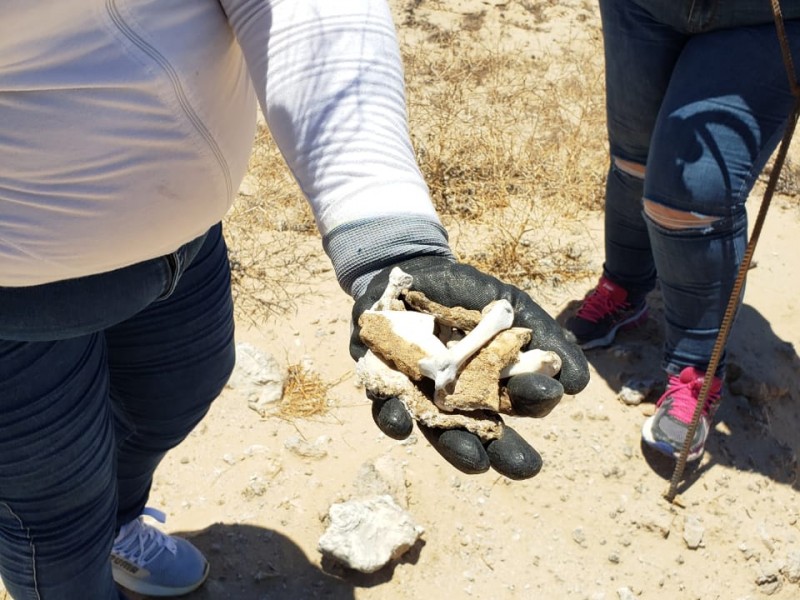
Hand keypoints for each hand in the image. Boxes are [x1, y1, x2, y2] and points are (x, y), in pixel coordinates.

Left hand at [350, 255, 588, 478]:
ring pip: (439, 431)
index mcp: (495, 385)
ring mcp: (422, 397)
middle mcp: (460, 400)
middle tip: (525, 466)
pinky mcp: (383, 386)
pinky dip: (394, 417)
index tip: (547, 392)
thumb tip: (579, 383)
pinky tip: (402, 421)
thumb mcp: (510, 308)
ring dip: (456, 447)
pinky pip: (387, 409)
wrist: (410, 271)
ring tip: (475, 460)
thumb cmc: (466, 295)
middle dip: (504, 451)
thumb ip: (545, 338)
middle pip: (483, 433)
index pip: (520, 402)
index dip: (534, 399)